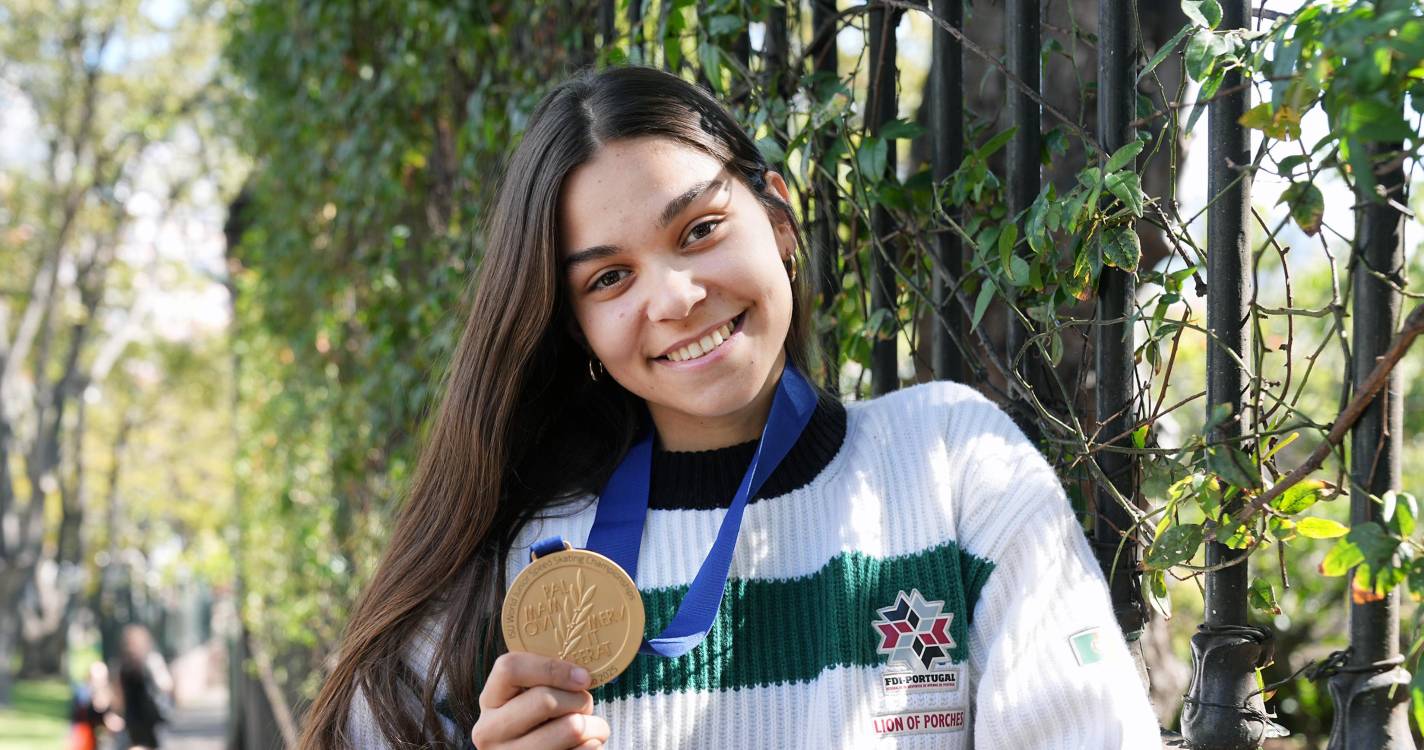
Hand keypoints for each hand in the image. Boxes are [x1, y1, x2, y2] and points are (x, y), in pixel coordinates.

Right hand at [471, 652, 609, 749]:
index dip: (552, 667)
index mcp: (490, 702)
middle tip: (586, 704)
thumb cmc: (537, 723)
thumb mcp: (526, 699)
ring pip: (571, 728)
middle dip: (579, 699)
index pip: (510, 669)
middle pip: (545, 700)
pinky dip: (594, 744)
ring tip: (590, 726)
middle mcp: (491, 731)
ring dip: (593, 725)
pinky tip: (587, 744)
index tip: (582, 676)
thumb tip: (580, 675)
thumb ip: (545, 682)